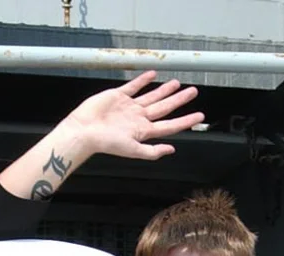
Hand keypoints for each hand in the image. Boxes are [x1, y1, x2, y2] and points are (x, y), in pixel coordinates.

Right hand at [56, 70, 203, 162]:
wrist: (84, 130)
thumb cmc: (104, 143)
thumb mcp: (132, 150)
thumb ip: (152, 151)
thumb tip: (171, 150)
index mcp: (143, 131)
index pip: (170, 125)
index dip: (185, 120)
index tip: (199, 116)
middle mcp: (138, 118)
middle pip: (164, 107)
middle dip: (179, 100)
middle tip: (193, 92)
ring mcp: (129, 107)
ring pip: (152, 96)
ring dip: (165, 90)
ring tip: (177, 83)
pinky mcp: (118, 96)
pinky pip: (134, 87)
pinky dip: (143, 81)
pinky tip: (152, 75)